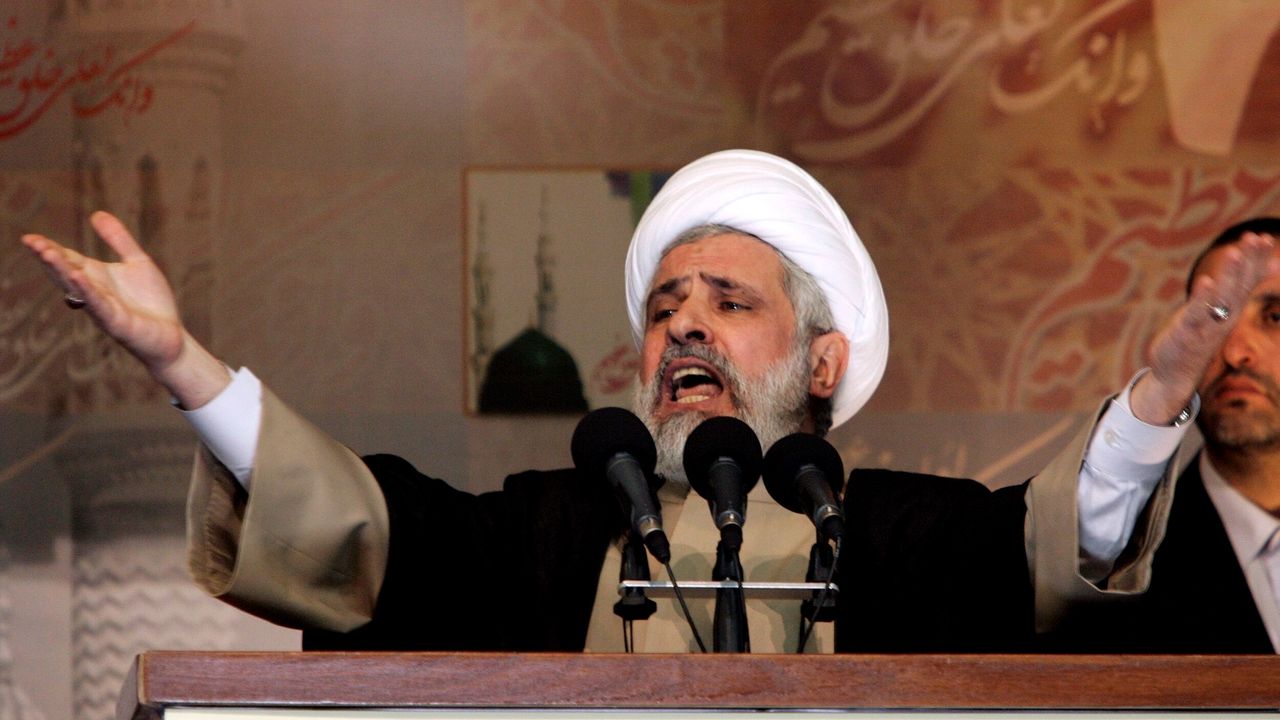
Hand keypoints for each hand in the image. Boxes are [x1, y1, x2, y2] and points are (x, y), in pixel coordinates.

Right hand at [21, 211, 229, 407]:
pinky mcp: (116, 322)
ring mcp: (102, 308)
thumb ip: (118, 239)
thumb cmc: (151, 302)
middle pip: (66, 272)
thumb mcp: (137, 262)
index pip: (68, 259)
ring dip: (62, 270)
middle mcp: (93, 291)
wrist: (171, 336)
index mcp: (96, 276)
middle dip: (49, 258)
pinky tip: (78, 276)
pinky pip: (99, 304)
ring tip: (47, 253)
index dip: (49, 249)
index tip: (29, 238)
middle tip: (32, 242)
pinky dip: (88, 290)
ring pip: (77, 287)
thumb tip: (96, 213)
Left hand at [1131, 232, 1279, 423]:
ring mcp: (1207, 326)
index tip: (1264, 237)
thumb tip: (1274, 265)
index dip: (1255, 259)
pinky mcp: (1187, 334)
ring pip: (1221, 299)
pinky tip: (1205, 282)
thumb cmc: (1199, 336)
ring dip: (1229, 276)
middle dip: (1247, 261)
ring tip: (1235, 253)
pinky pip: (1196, 315)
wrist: (1176, 375)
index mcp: (1231, 309)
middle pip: (1239, 286)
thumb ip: (1240, 287)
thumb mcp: (1222, 310)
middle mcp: (1224, 316)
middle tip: (1254, 237)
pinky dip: (1201, 299)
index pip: (1248, 280)